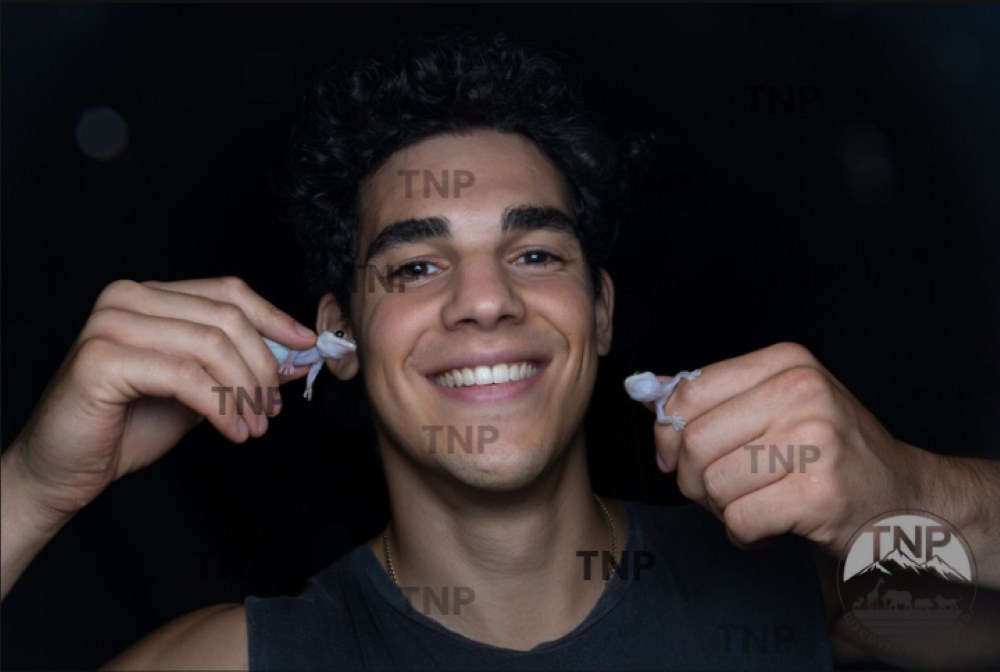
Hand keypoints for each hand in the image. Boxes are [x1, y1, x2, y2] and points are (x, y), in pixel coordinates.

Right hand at [6, 277, 316, 522]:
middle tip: (273, 408)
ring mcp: (110, 324)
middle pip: (225, 317)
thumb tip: (296, 356)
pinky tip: (233, 432)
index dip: (274, 318)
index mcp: (150, 295)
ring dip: (244, 391)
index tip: (306, 347)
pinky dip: (220, 407)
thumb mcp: (201, 389)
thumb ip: (240, 366)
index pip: (228, 291)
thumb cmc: (128, 426)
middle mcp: (127, 298)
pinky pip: (185, 376)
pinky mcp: (101, 359)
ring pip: (210, 345)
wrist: (65, 469)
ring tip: (255, 425)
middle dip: (262, 365)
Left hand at [638, 342, 928, 555]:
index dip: (668, 433)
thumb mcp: (776, 406)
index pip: (688, 393)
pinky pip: (739, 520)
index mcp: (786, 362)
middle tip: (723, 490)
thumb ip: (711, 397)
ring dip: (722, 509)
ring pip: (712, 484)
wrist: (903, 500)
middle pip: (694, 442)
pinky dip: (745, 534)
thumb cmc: (829, 453)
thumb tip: (644, 391)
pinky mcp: (820, 494)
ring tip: (756, 504)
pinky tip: (771, 526)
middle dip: (694, 478)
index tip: (675, 455)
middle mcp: (802, 392)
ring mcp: (816, 441)